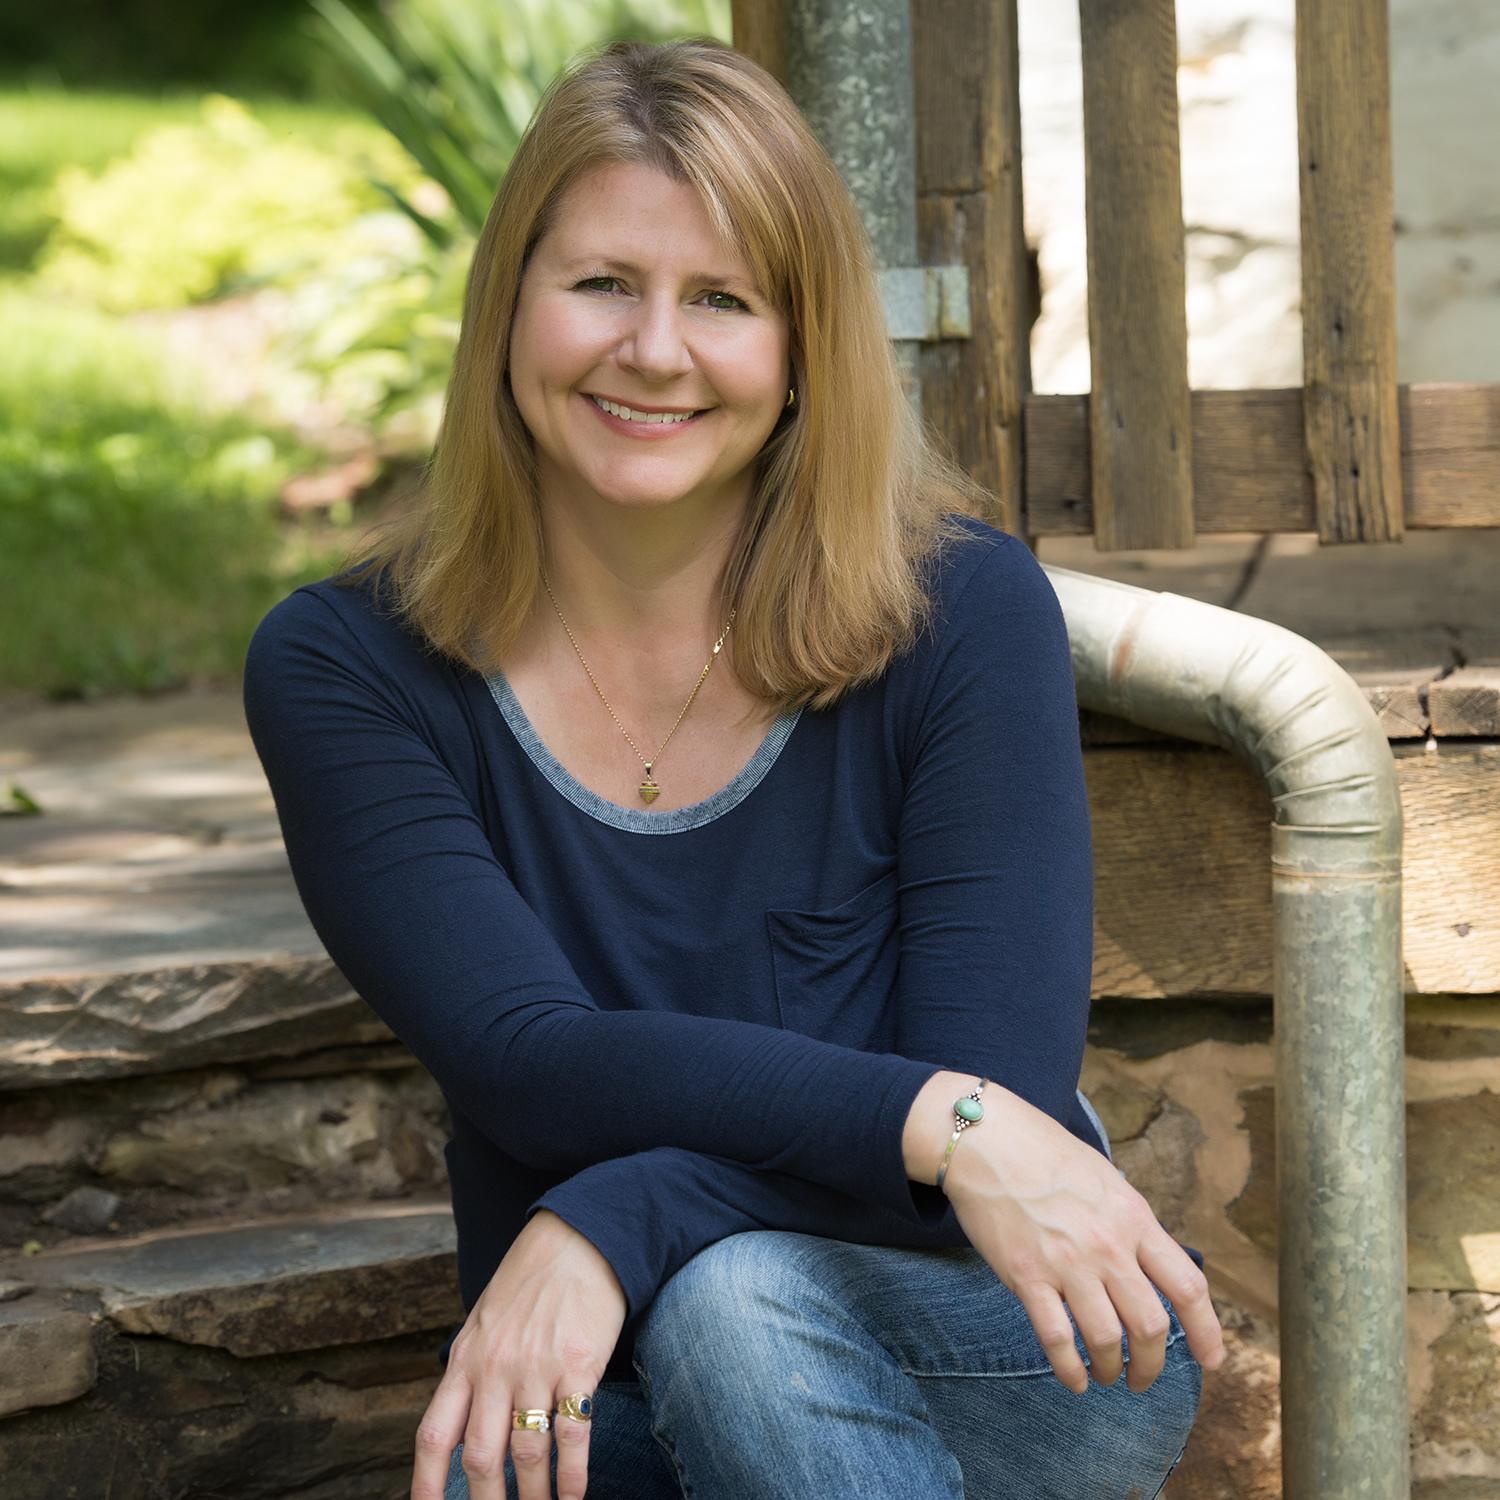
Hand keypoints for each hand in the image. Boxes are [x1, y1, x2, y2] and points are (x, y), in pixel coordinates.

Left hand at [412, 1210, 627, 1499]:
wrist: (578, 1239)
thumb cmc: (530, 1281)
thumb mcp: (484, 1320)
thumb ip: (470, 1370)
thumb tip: (458, 1424)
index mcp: (465, 1358)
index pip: (436, 1434)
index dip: (426, 1484)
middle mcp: (495, 1368)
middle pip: (482, 1458)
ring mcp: (536, 1369)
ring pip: (528, 1453)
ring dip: (533, 1496)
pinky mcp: (577, 1367)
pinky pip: (571, 1435)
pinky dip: (571, 1475)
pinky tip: (573, 1495)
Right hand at [903, 1072, 1223, 1394]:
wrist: (986, 1138)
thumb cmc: (1045, 1154)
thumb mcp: (1107, 1180)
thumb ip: (1131, 1224)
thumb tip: (1150, 1266)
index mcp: (1134, 1218)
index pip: (1187, 1286)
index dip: (1207, 1332)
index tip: (1210, 1359)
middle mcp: (1107, 1245)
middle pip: (1151, 1326)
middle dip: (1152, 1365)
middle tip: (1142, 1377)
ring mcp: (1066, 1262)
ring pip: (1106, 1340)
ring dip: (1111, 1370)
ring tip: (1106, 1375)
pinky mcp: (1026, 1275)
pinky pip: (1056, 1339)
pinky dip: (1069, 1369)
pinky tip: (1073, 1379)